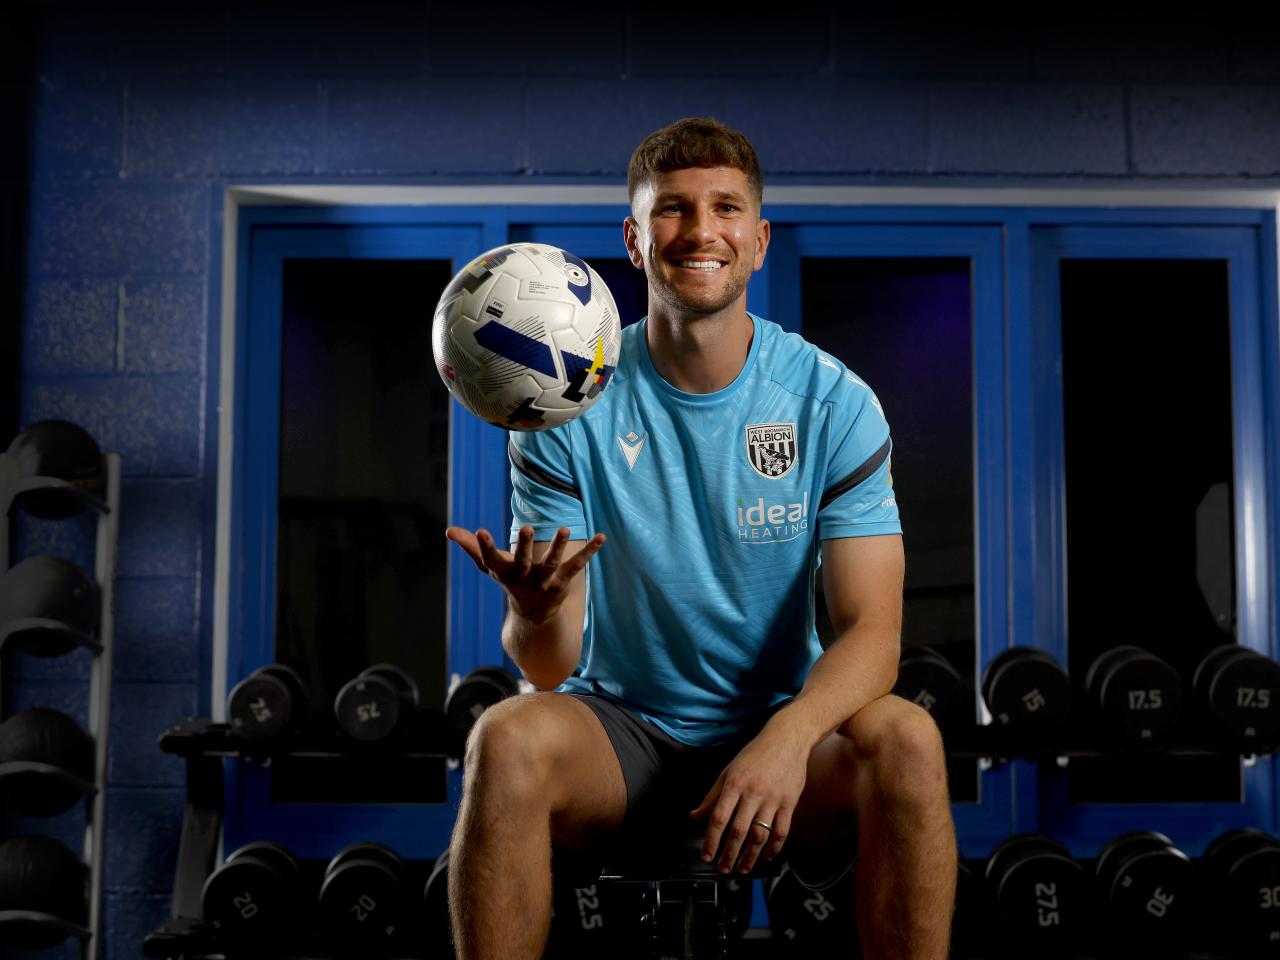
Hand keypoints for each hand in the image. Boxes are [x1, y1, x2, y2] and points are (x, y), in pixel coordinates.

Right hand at [445, 524, 604, 623]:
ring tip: (566, 529)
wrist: (532, 615)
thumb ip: (472, 548)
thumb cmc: (509, 580)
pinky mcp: (562, 583)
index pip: (490, 559)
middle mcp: (523, 578)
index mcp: (503, 572)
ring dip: (558, 547)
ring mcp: (544, 582)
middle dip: (525, 546)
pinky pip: (577, 566)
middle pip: (524, 562)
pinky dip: (590, 552)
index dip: (484, 546)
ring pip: (551, 564)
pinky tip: (602, 537)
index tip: (480, 530)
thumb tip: (448, 531)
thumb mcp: (490, 566)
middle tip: (527, 528)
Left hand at [689, 722, 808, 873]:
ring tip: (742, 868)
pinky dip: (774, 847)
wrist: (787, 739)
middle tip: (723, 868)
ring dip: (750, 856)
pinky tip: (767, 856)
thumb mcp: (728, 770)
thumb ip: (712, 796)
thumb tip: (695, 816)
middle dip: (728, 854)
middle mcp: (753, 793)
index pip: (719, 818)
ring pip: (760, 835)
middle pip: (738, 831)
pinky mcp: (790, 803)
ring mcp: (773, 799)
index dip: (711, 840)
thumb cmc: (756, 753)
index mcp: (735, 783)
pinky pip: (782, 831)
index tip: (706, 855)